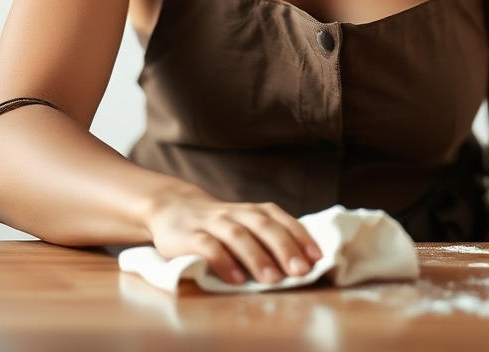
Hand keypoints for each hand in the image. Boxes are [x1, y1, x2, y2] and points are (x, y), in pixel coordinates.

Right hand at [148, 193, 322, 284]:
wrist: (172, 208)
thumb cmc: (218, 225)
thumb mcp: (243, 225)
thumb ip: (266, 238)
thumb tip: (302, 261)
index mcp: (252, 211)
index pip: (280, 219)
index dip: (299, 236)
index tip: (317, 257)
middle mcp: (235, 212)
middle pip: (263, 225)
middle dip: (284, 247)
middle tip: (300, 271)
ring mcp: (211, 223)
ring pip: (237, 234)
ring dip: (257, 256)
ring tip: (273, 279)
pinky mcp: (188, 236)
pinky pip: (207, 246)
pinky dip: (223, 261)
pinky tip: (236, 279)